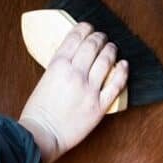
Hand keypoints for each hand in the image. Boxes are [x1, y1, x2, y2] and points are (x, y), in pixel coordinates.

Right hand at [19, 23, 127, 162]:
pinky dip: (122, 71)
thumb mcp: (45, 80)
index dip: (84, 28)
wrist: (42, 135)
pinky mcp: (99, 105)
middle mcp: (75, 74)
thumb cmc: (38, 111)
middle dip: (99, 37)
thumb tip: (73, 58)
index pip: (75, 38)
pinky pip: (116, 84)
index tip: (88, 27)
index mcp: (58, 66)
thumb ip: (60, 68)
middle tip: (102, 36)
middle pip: (92, 46)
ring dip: (110, 50)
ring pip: (106, 60)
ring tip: (112, 47)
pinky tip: (124, 64)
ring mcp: (89, 89)